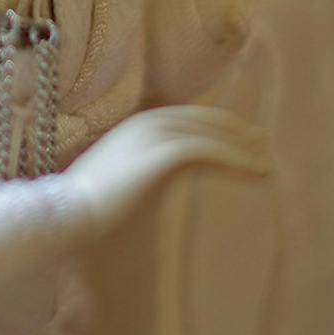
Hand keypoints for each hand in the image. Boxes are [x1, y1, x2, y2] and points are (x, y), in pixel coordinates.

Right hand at [65, 105, 271, 235]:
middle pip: (198, 119)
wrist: (67, 215)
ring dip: (240, 146)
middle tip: (263, 143)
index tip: (239, 138)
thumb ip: (137, 179)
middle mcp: (143, 124)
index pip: (182, 119)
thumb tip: (150, 186)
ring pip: (207, 133)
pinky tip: (255, 173)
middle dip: (232, 130)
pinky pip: (207, 150)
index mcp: (132, 129)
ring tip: (266, 163)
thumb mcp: (119, 187)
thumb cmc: (87, 210)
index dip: (212, 126)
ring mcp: (151, 136)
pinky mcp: (161, 154)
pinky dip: (235, 160)